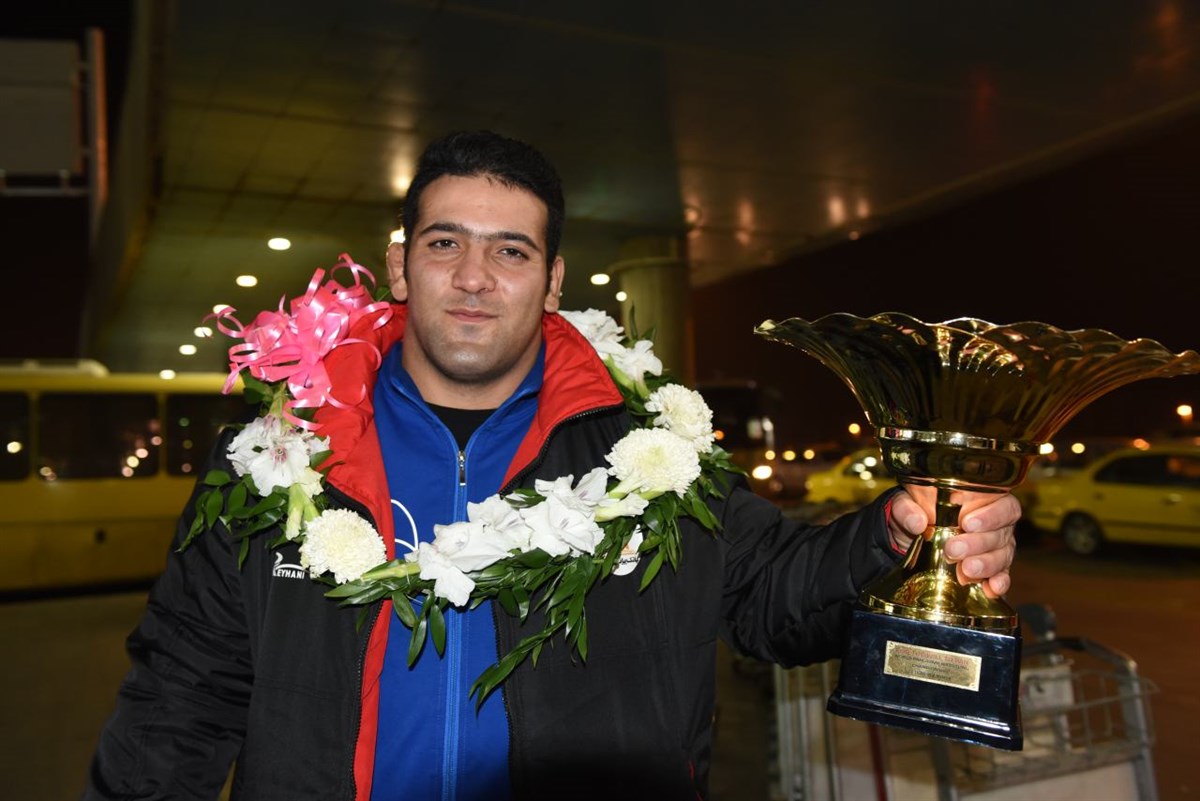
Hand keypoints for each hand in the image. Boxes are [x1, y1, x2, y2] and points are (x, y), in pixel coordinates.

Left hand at [887, 486, 1018, 598]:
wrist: (909, 537)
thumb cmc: (915, 512)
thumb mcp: (905, 505)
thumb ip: (907, 509)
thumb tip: (917, 522)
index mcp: (983, 500)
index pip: (1004, 505)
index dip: (991, 515)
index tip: (967, 523)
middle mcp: (996, 524)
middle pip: (1001, 534)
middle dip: (979, 543)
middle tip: (954, 550)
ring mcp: (996, 547)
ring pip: (1002, 556)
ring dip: (986, 564)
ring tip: (966, 570)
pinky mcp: (991, 569)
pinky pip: (1001, 577)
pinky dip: (998, 583)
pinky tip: (991, 589)